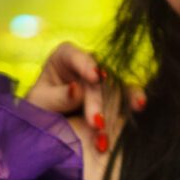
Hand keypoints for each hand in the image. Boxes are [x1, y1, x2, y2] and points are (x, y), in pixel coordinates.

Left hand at [25, 43, 144, 152]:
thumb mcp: (40, 102)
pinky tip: (140, 105)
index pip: (74, 56)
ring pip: (114, 87)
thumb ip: (57, 96)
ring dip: (119, 104)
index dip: (85, 65)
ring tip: (124, 116)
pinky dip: (133, 101)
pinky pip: (126, 95)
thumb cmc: (40, 107)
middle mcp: (87, 64)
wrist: (47, 123)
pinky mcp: (115, 93)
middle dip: (97, 101)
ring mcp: (103, 79)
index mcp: (64, 57)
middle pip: (96, 79)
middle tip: (95, 122)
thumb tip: (76, 90)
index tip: (94, 77)